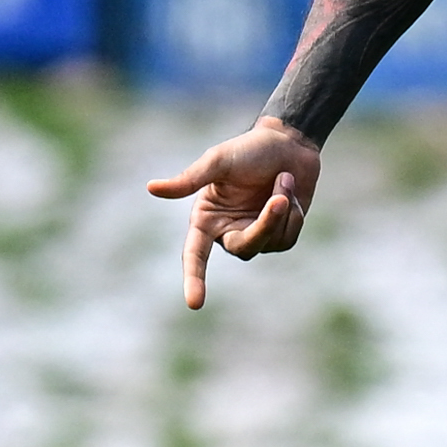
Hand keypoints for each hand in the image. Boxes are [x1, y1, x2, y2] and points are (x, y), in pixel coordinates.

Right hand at [146, 116, 323, 308]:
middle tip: (279, 198)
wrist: (288, 142)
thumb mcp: (218, 161)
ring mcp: (255, 234)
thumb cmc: (248, 150)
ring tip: (282, 179)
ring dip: (282, 211)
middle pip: (245, 248)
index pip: (195, 256)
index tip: (195, 303)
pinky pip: (288, 238)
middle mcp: (227, 231)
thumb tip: (152, 188)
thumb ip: (189, 179)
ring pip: (270, 243)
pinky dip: (294, 214)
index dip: (194, 280)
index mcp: (206, 218)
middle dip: (264, 225)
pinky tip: (289, 190)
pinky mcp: (279, 234)